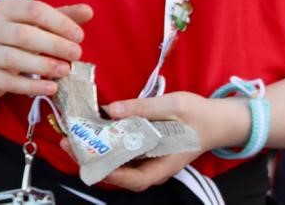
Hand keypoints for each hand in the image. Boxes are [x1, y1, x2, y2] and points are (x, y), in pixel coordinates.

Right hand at [0, 0, 93, 107]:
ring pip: (15, 58)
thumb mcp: (35, 24)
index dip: (58, 22)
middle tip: (77, 54)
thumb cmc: (13, 40)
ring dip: (44, 65)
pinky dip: (32, 85)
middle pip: (24, 34)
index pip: (34, 10)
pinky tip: (51, 87)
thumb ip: (61, 17)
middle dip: (54, 44)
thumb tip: (89, 11)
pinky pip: (10, 81)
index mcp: (5, 8)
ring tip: (66, 70)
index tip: (79, 35)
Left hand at [59, 91, 248, 190]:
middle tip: (68, 141)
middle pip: (119, 174)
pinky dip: (105, 145)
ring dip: (94, 152)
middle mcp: (153, 169)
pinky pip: (122, 154)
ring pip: (117, 165)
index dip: (109, 172)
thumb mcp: (173, 105)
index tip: (86, 158)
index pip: (134, 179)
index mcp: (164, 164)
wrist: (216, 120)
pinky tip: (91, 130)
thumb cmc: (198, 115)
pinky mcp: (144, 152)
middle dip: (91, 160)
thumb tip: (111, 109)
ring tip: (72, 136)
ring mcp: (149, 162)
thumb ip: (142, 108)